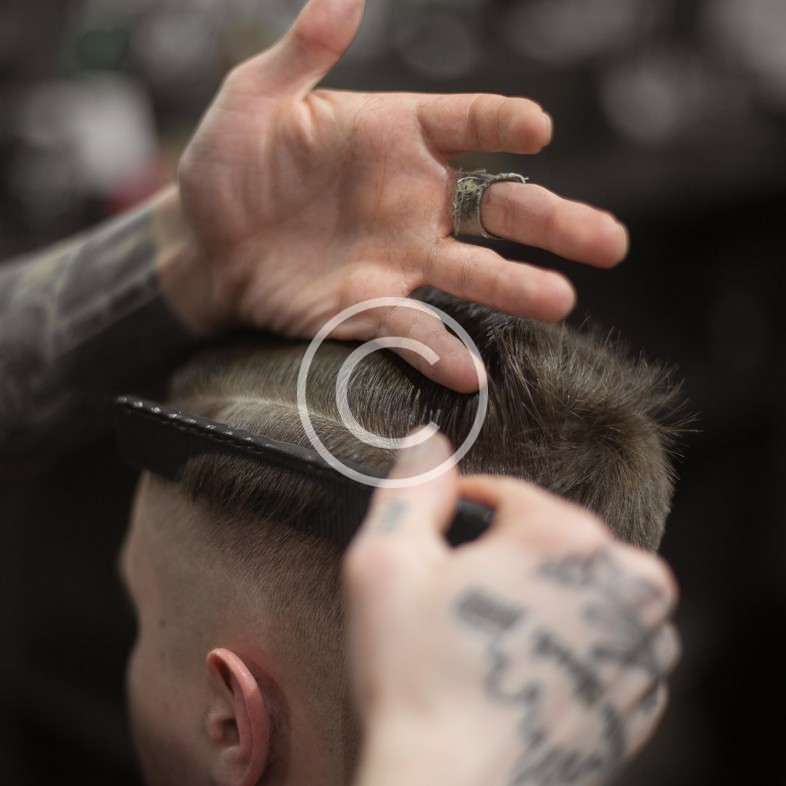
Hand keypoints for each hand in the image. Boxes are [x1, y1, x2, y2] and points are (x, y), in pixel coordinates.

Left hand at [177, 0, 628, 392]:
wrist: (204, 243)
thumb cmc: (229, 163)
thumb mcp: (255, 97)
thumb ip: (303, 53)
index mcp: (396, 135)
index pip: (468, 124)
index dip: (501, 125)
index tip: (535, 130)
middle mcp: (414, 198)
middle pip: (498, 207)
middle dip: (553, 222)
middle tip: (609, 242)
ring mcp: (398, 257)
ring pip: (472, 272)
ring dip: (517, 288)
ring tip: (562, 302)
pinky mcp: (367, 305)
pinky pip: (410, 327)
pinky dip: (438, 349)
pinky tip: (470, 372)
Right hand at [344, 437, 679, 785]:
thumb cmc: (418, 679)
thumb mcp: (387, 564)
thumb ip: (410, 490)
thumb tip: (429, 442)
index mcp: (567, 539)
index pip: (510, 494)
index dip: (464, 514)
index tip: (442, 545)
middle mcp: (624, 584)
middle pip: (552, 539)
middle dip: (506, 558)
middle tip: (460, 604)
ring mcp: (640, 645)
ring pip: (582, 586)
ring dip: (542, 597)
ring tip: (492, 639)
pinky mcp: (640, 694)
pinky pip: (605, 638)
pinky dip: (568, 641)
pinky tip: (523, 667)